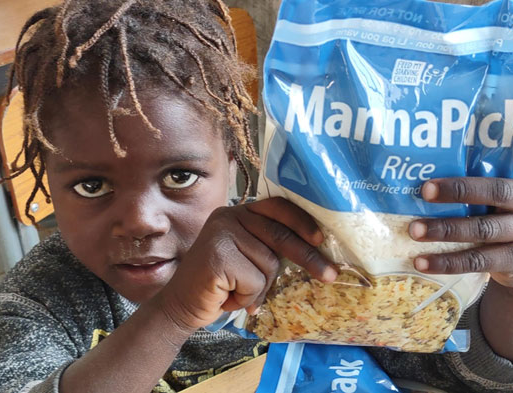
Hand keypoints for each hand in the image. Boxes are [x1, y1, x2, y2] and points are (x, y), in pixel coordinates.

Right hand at [156, 197, 335, 332]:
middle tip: (330, 275)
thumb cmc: (219, 285)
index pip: (276, 207)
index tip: (321, 239)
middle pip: (279, 235)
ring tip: (238, 292)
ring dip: (259, 288)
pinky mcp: (218, 256)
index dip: (301, 221)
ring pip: (269, 264)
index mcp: (237, 213)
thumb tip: (312, 248)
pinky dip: (247, 296)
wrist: (182, 305)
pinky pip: (254, 280)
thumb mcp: (246, 258)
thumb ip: (267, 246)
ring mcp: (221, 234)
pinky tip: (228, 296)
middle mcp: (228, 217)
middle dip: (307, 257)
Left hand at [408, 110, 512, 292]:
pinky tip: (420, 261)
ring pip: (483, 229)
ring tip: (413, 229)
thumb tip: (419, 166)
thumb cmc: (500, 221)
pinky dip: (445, 261)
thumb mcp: (499, 199)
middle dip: (458, 191)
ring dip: (444, 229)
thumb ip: (478, 181)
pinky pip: (476, 260)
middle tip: (424, 190)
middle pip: (498, 192)